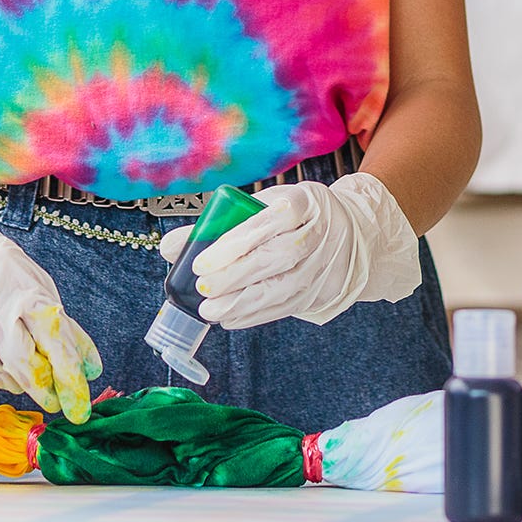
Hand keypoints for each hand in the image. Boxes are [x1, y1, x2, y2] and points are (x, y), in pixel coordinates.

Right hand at [0, 193, 100, 420]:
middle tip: (50, 400)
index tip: (79, 406)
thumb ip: (61, 325)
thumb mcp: (32, 282)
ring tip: (16, 373)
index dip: (68, 374)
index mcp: (21, 287)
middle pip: (21, 361)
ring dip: (8, 380)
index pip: (53, 336)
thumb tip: (91, 367)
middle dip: (40, 387)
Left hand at [156, 174, 421, 328]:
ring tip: (210, 310)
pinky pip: (287, 307)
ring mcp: (321, 267)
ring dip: (243, 303)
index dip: (233, 244)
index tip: (202, 261)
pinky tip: (230, 318)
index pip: (266, 223)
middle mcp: (316, 235)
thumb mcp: (266, 203)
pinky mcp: (320, 292)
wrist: (352, 232)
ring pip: (282, 288)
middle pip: (275, 258)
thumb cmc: (297, 213)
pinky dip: (256, 316)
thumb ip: (219, 222)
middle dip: (234, 277)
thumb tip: (169, 247)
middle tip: (203, 289)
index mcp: (302, 202)